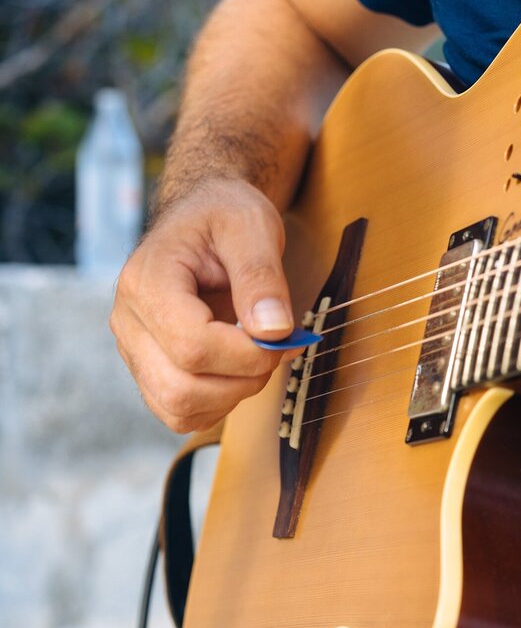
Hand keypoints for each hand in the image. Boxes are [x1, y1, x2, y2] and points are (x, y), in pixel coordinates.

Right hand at [110, 178, 300, 432]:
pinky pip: (179, 412)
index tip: (284, 336)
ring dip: (234, 394)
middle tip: (277, 346)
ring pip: (178, 407)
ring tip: (259, 355)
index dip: (246, 353)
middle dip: (244, 378)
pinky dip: (219, 403)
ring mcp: (135, 349)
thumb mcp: (252, 226)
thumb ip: (262, 276)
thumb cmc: (225, 215)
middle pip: (181, 386)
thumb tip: (274, 331)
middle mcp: (128, 320)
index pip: (191, 344)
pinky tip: (240, 369)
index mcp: (146, 281)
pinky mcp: (150, 368)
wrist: (203, 215)